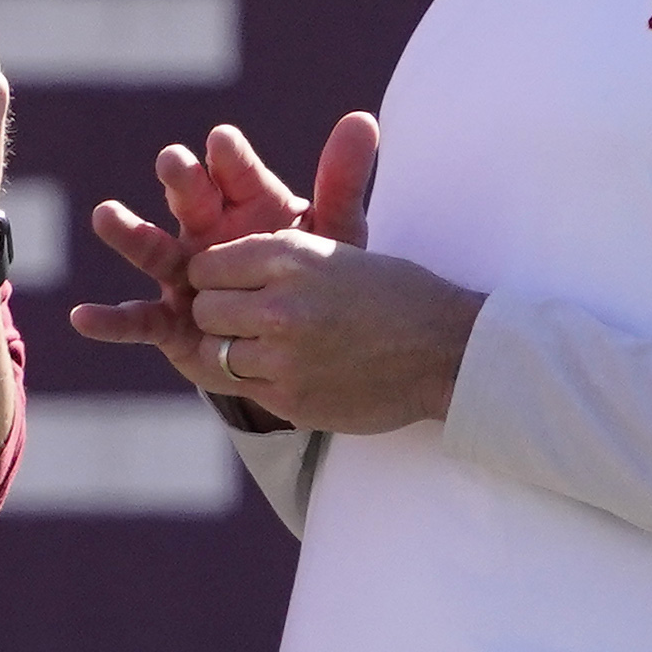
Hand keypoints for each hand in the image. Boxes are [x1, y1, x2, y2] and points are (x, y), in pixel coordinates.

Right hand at [68, 113, 377, 396]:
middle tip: (172, 161)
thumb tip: (364, 120)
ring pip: (153, 250)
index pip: (236, 172)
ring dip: (129, 233)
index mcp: (247, 203)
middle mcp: (207, 230)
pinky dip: (111, 321)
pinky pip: (139, 320)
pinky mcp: (171, 321)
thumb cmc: (312, 273)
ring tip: (106, 215)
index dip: (228, 158)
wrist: (299, 339)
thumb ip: (341, 182)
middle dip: (181, 179)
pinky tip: (83, 318)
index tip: (223, 142)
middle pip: (190, 199)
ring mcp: (184, 274)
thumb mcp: (333, 234)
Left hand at [188, 230, 484, 434]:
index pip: (207, 264)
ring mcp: (283, 356)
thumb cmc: (396, 295)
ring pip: (214, 352)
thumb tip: (214, 271)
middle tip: (240, 319)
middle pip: (203, 309)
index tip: (228, 285)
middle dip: (216, 314)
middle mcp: (281, 302)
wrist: (447, 352)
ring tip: (260, 347)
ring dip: (230, 351)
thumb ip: (275, 260)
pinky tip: (282, 372)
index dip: (213, 276)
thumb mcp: (335, 252)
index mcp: (292, 256)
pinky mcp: (290, 399)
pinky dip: (253, 380)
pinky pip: (241, 389)